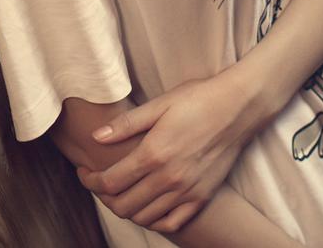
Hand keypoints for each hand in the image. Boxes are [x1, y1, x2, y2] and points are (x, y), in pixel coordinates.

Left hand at [74, 69, 264, 231]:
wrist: (238, 108)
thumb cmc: (197, 100)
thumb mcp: (159, 105)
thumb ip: (125, 124)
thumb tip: (96, 137)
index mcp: (154, 154)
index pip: (111, 182)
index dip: (90, 181)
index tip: (84, 172)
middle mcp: (169, 178)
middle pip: (123, 205)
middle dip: (103, 197)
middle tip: (98, 182)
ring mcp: (187, 191)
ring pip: (145, 217)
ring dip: (126, 209)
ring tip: (120, 192)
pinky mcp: (202, 197)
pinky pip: (171, 223)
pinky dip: (154, 220)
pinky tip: (146, 206)